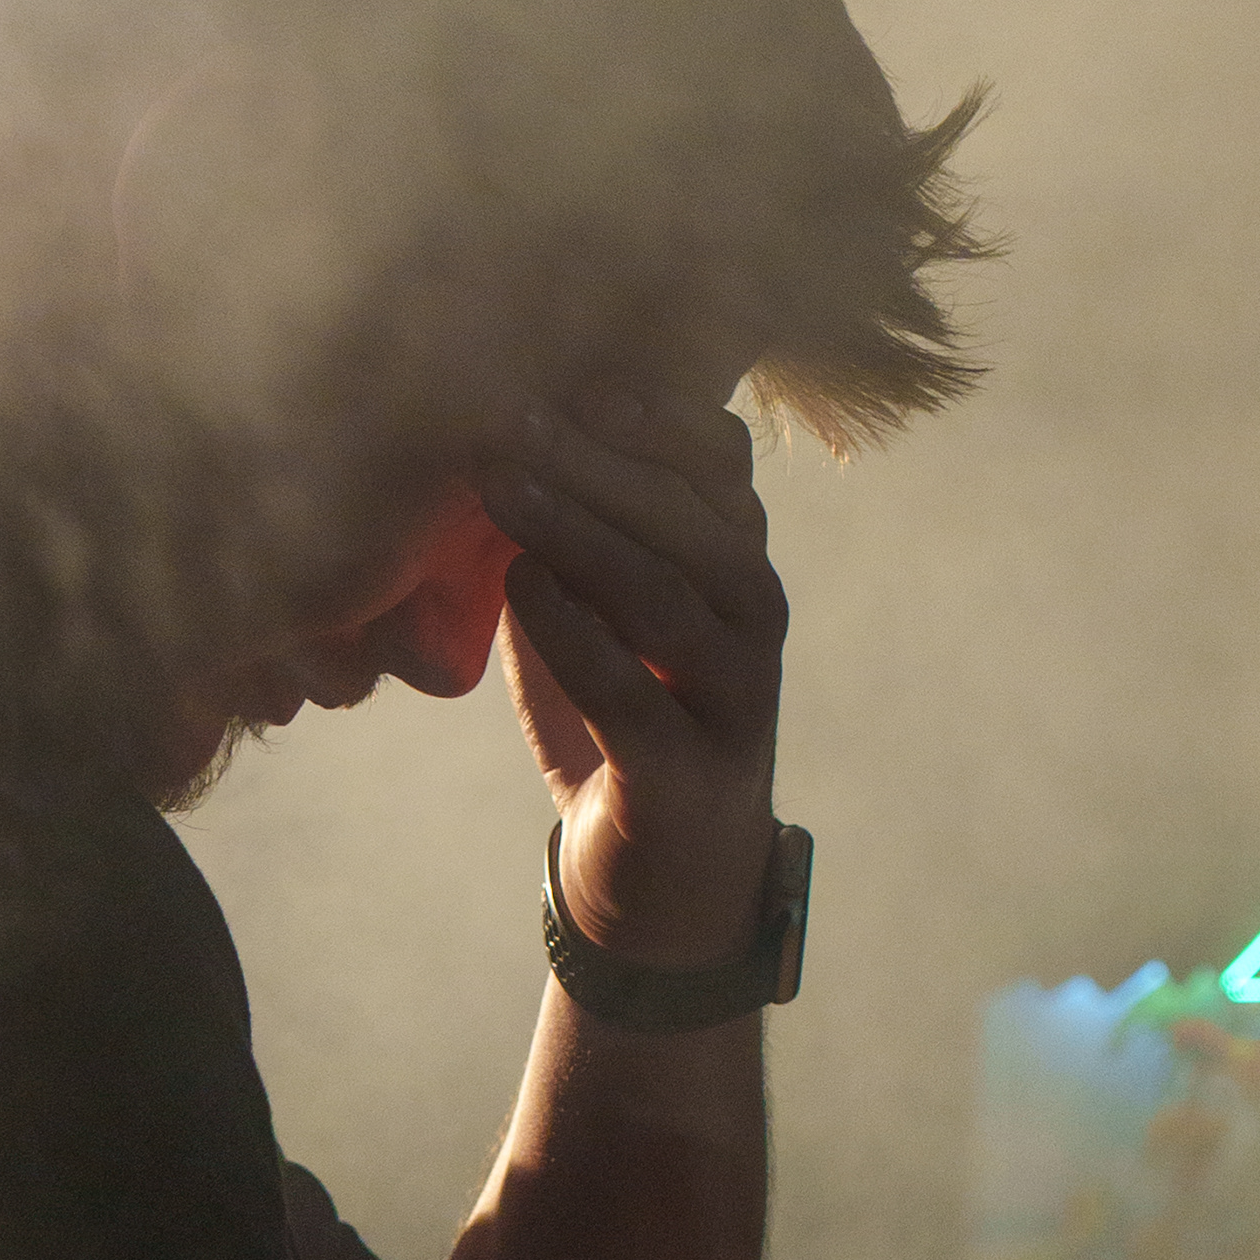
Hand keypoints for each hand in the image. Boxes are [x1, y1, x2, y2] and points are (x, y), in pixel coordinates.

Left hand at [471, 387, 787, 966]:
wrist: (663, 882)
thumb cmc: (626, 719)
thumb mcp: (609, 609)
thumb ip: (580, 528)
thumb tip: (504, 423)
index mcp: (742, 566)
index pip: (721, 464)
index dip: (648, 415)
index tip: (566, 377)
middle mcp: (757, 625)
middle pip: (695, 521)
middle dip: (601, 462)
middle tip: (512, 420)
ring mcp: (733, 704)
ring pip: (670, 598)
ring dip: (582, 533)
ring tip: (502, 488)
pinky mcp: (687, 779)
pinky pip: (633, 697)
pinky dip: (574, 637)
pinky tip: (520, 590)